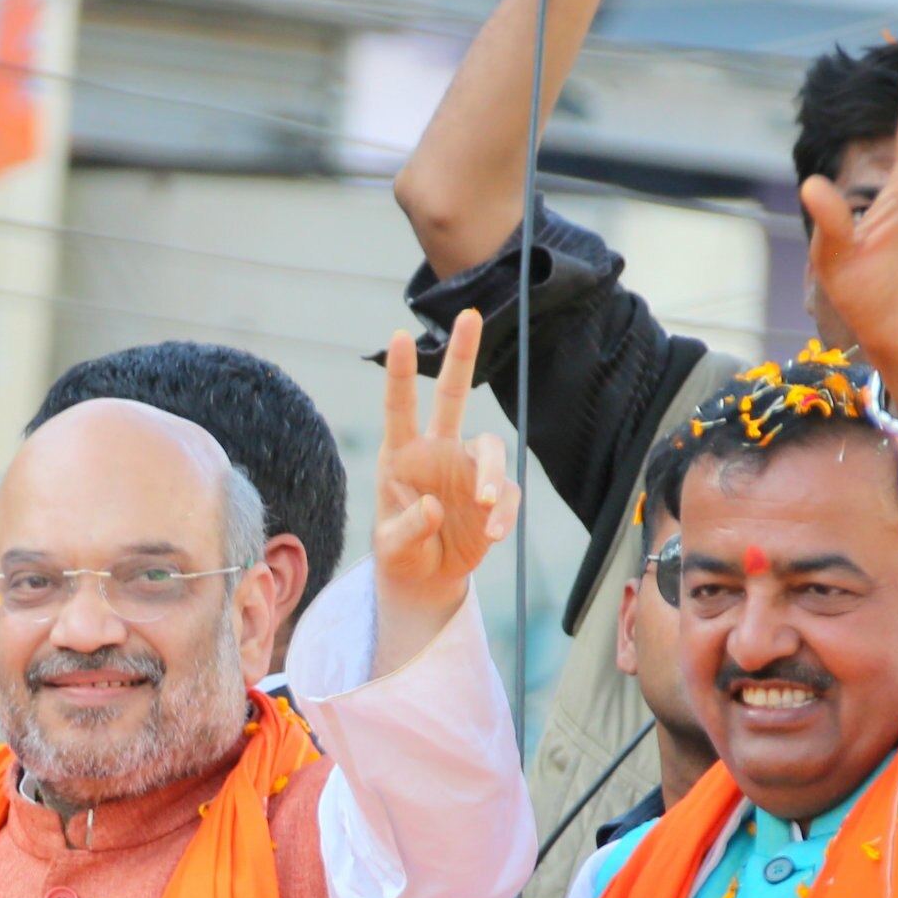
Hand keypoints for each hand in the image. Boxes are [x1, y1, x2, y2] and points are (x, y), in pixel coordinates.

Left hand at [372, 309, 518, 676]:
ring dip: (491, 475)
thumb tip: (435, 507)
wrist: (427, 580)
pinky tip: (490, 535)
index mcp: (402, 455)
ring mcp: (468, 470)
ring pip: (490, 449)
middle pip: (453, 395)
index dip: (399, 374)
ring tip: (486, 506)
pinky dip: (503, 514)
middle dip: (463, 355)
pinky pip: (507, 496)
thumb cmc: (400, 555)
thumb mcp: (391, 548)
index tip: (398, 336)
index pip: (399, 408)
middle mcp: (437, 451)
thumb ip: (407, 528)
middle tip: (471, 317)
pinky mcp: (494, 496)